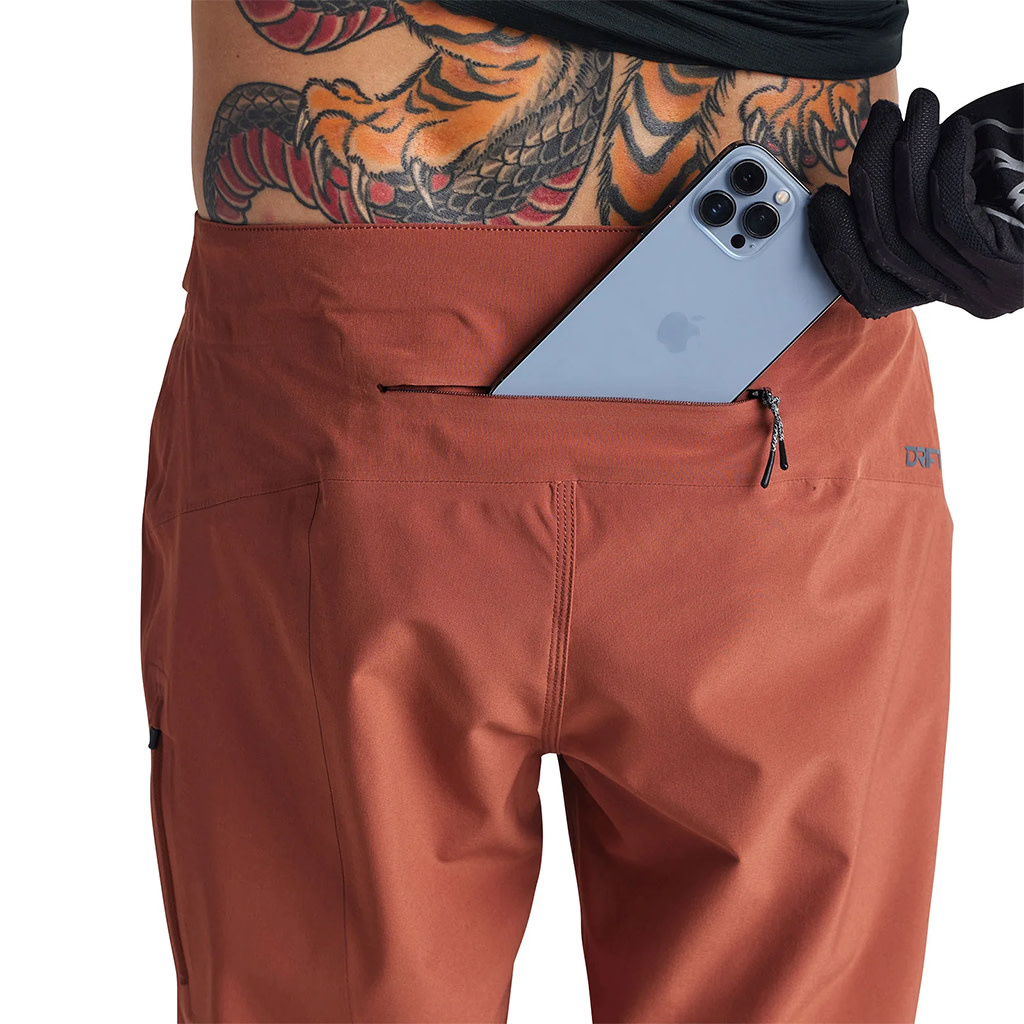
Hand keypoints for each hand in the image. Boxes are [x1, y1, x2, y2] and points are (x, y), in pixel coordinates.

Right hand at [807, 83, 1022, 319]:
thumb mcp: (979, 205)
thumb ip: (927, 211)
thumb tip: (864, 184)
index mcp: (949, 294)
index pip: (867, 287)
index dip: (836, 244)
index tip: (824, 195)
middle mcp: (964, 301)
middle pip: (884, 245)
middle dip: (871, 175)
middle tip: (881, 118)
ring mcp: (987, 289)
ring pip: (911, 226)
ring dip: (909, 156)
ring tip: (923, 108)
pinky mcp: (1007, 268)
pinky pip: (949, 217)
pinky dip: (945, 168)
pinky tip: (961, 134)